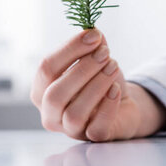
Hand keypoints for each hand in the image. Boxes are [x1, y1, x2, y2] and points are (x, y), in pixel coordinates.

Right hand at [31, 29, 165, 141]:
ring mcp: (70, 129)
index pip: (46, 68)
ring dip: (97, 85)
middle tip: (105, 53)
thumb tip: (91, 29)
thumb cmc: (101, 81)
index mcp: (43, 89)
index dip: (71, 49)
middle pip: (56, 94)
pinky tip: (116, 89)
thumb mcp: (96, 59)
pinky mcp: (93, 137)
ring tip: (113, 66)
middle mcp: (51, 112)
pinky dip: (108, 106)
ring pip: (75, 113)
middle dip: (83, 69)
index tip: (95, 35)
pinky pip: (97, 128)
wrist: (122, 104)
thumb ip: (92, 44)